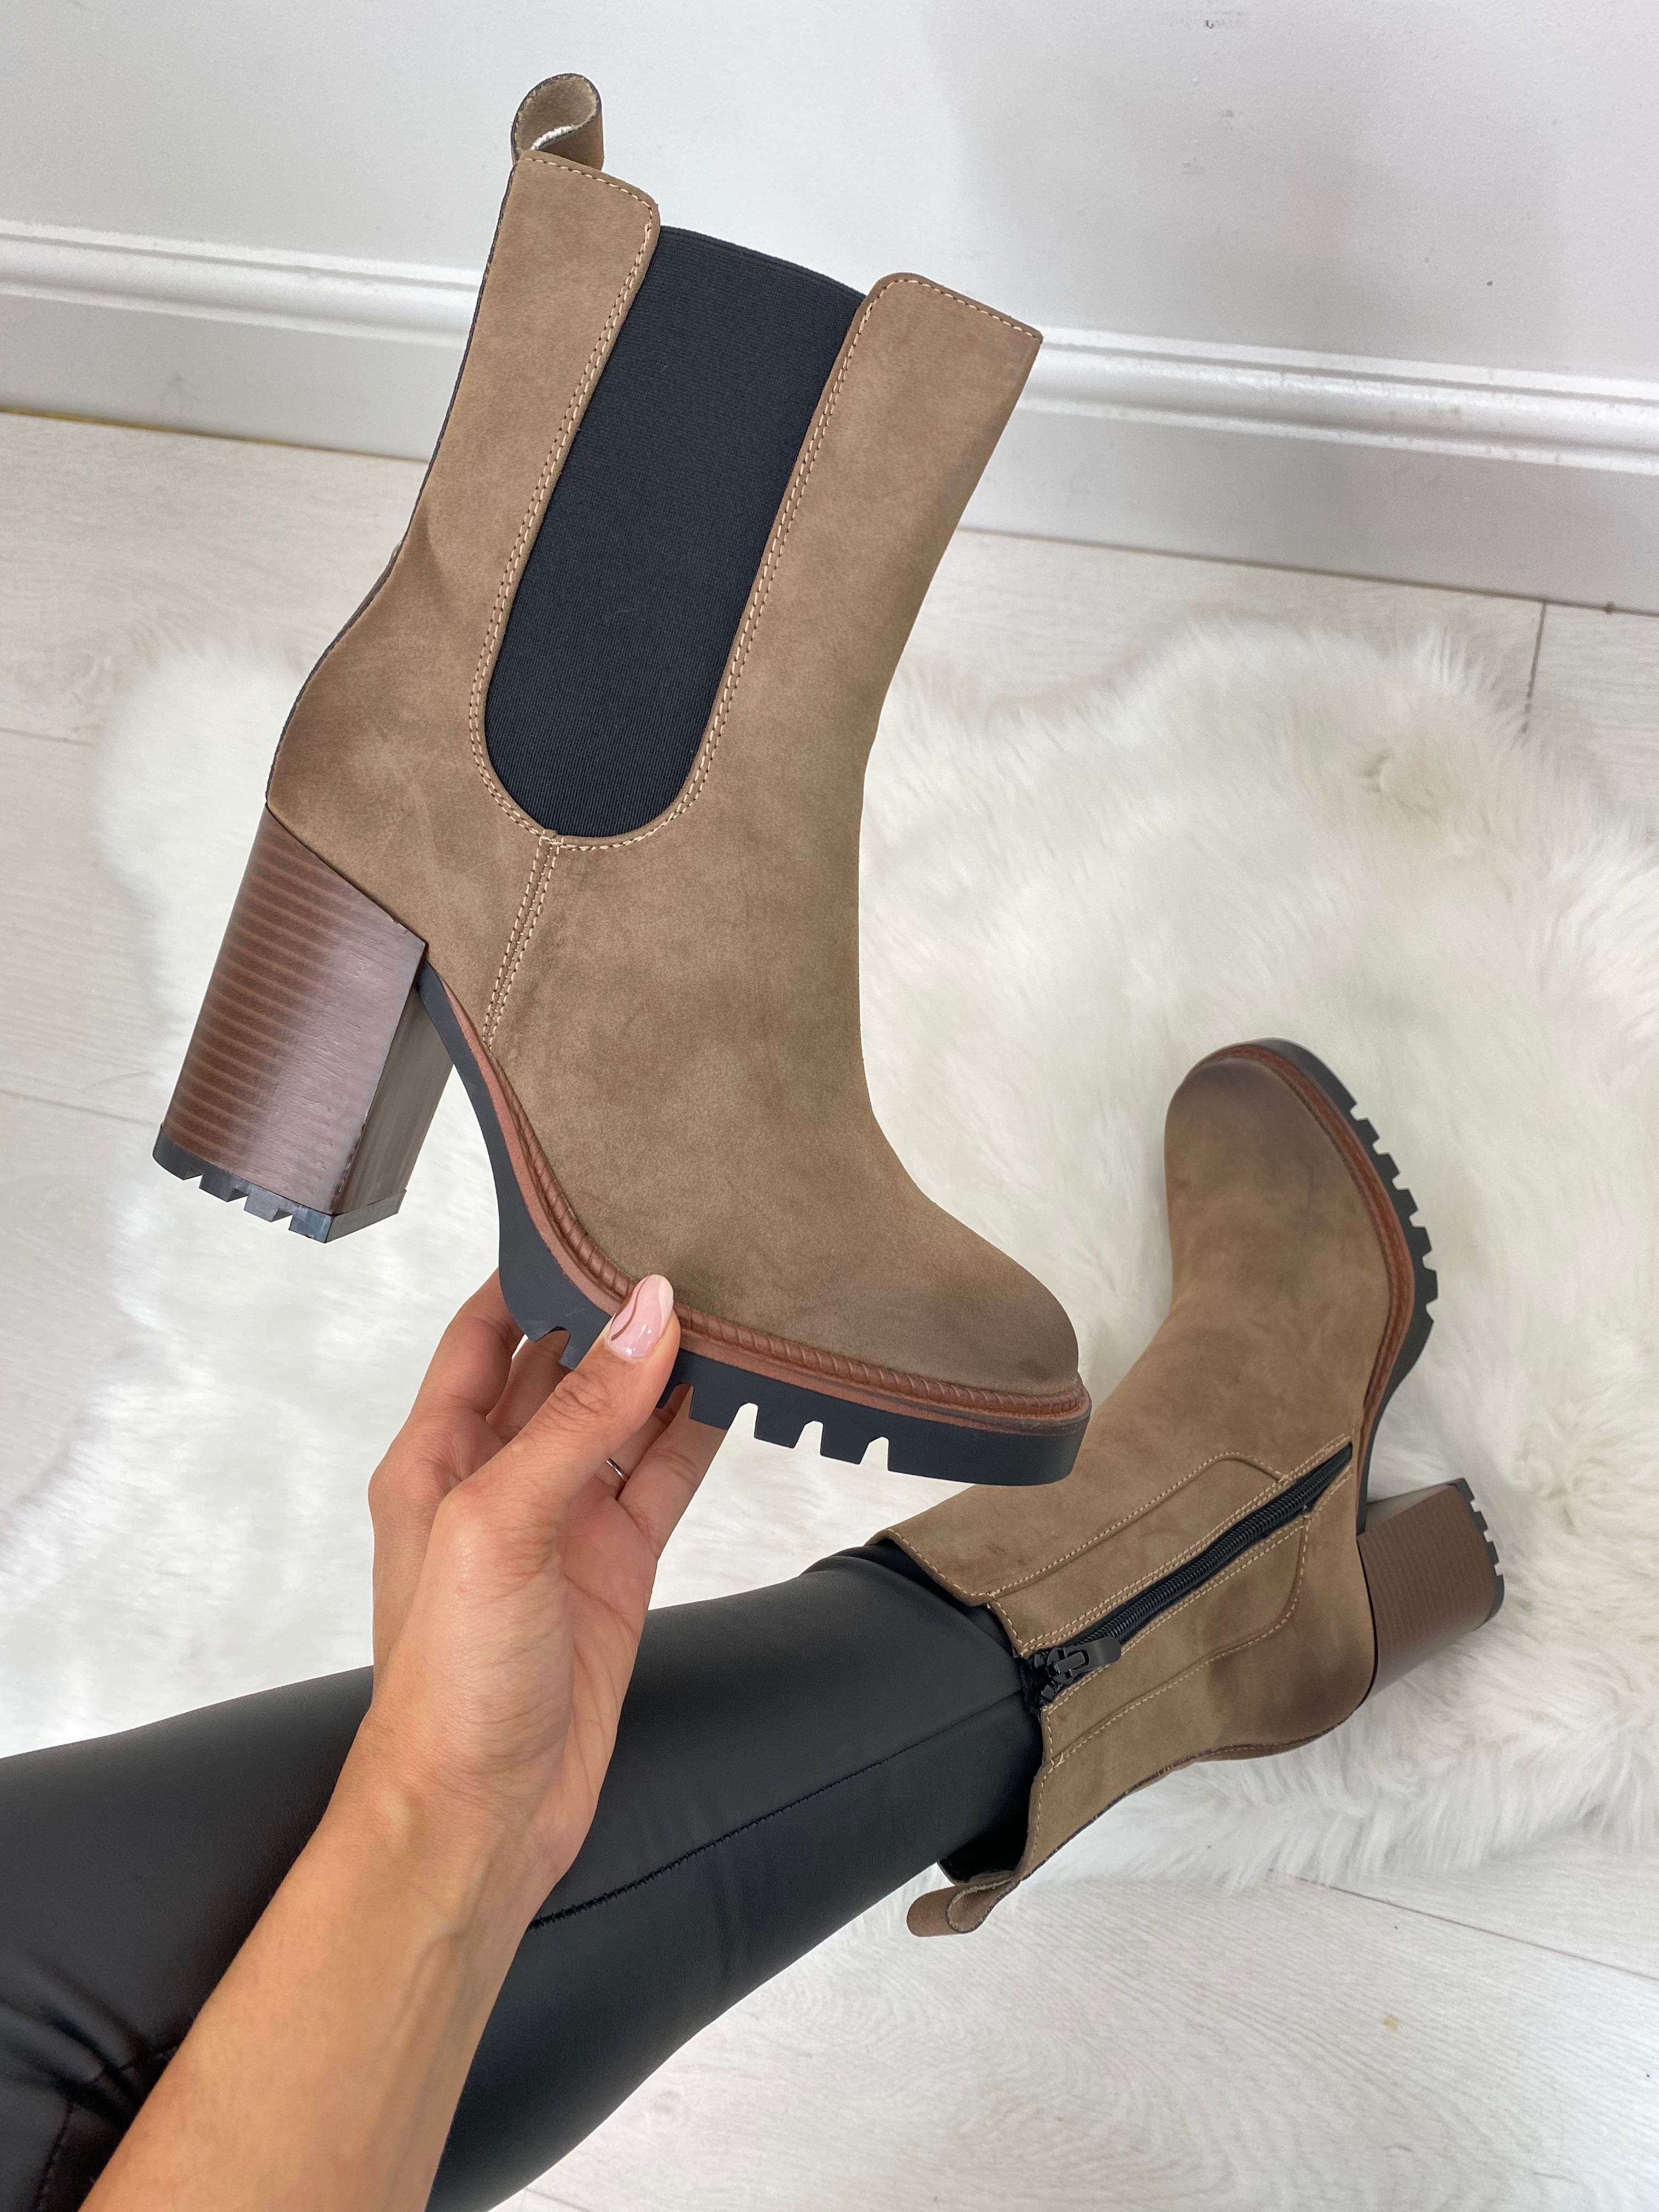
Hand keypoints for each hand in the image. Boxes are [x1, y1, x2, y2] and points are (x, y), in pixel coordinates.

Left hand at [346, 1271, 720, 1920]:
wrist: (478, 1818)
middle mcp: (499, 1478)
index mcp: (438, 1455)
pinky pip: (662, 1478)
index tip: (597, 1214)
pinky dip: (699, 1433)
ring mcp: (563, 1523)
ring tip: (728, 1301)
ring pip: (624, 1417)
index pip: (487, 1331)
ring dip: (668, 1368)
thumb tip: (645, 1313)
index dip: (535, 1271)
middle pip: (565, 1365)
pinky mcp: (617, 1567)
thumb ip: (576, 1418)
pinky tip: (741, 1390)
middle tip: (684, 1245)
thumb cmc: (449, 1683)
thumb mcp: (499, 1525)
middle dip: (615, 1310)